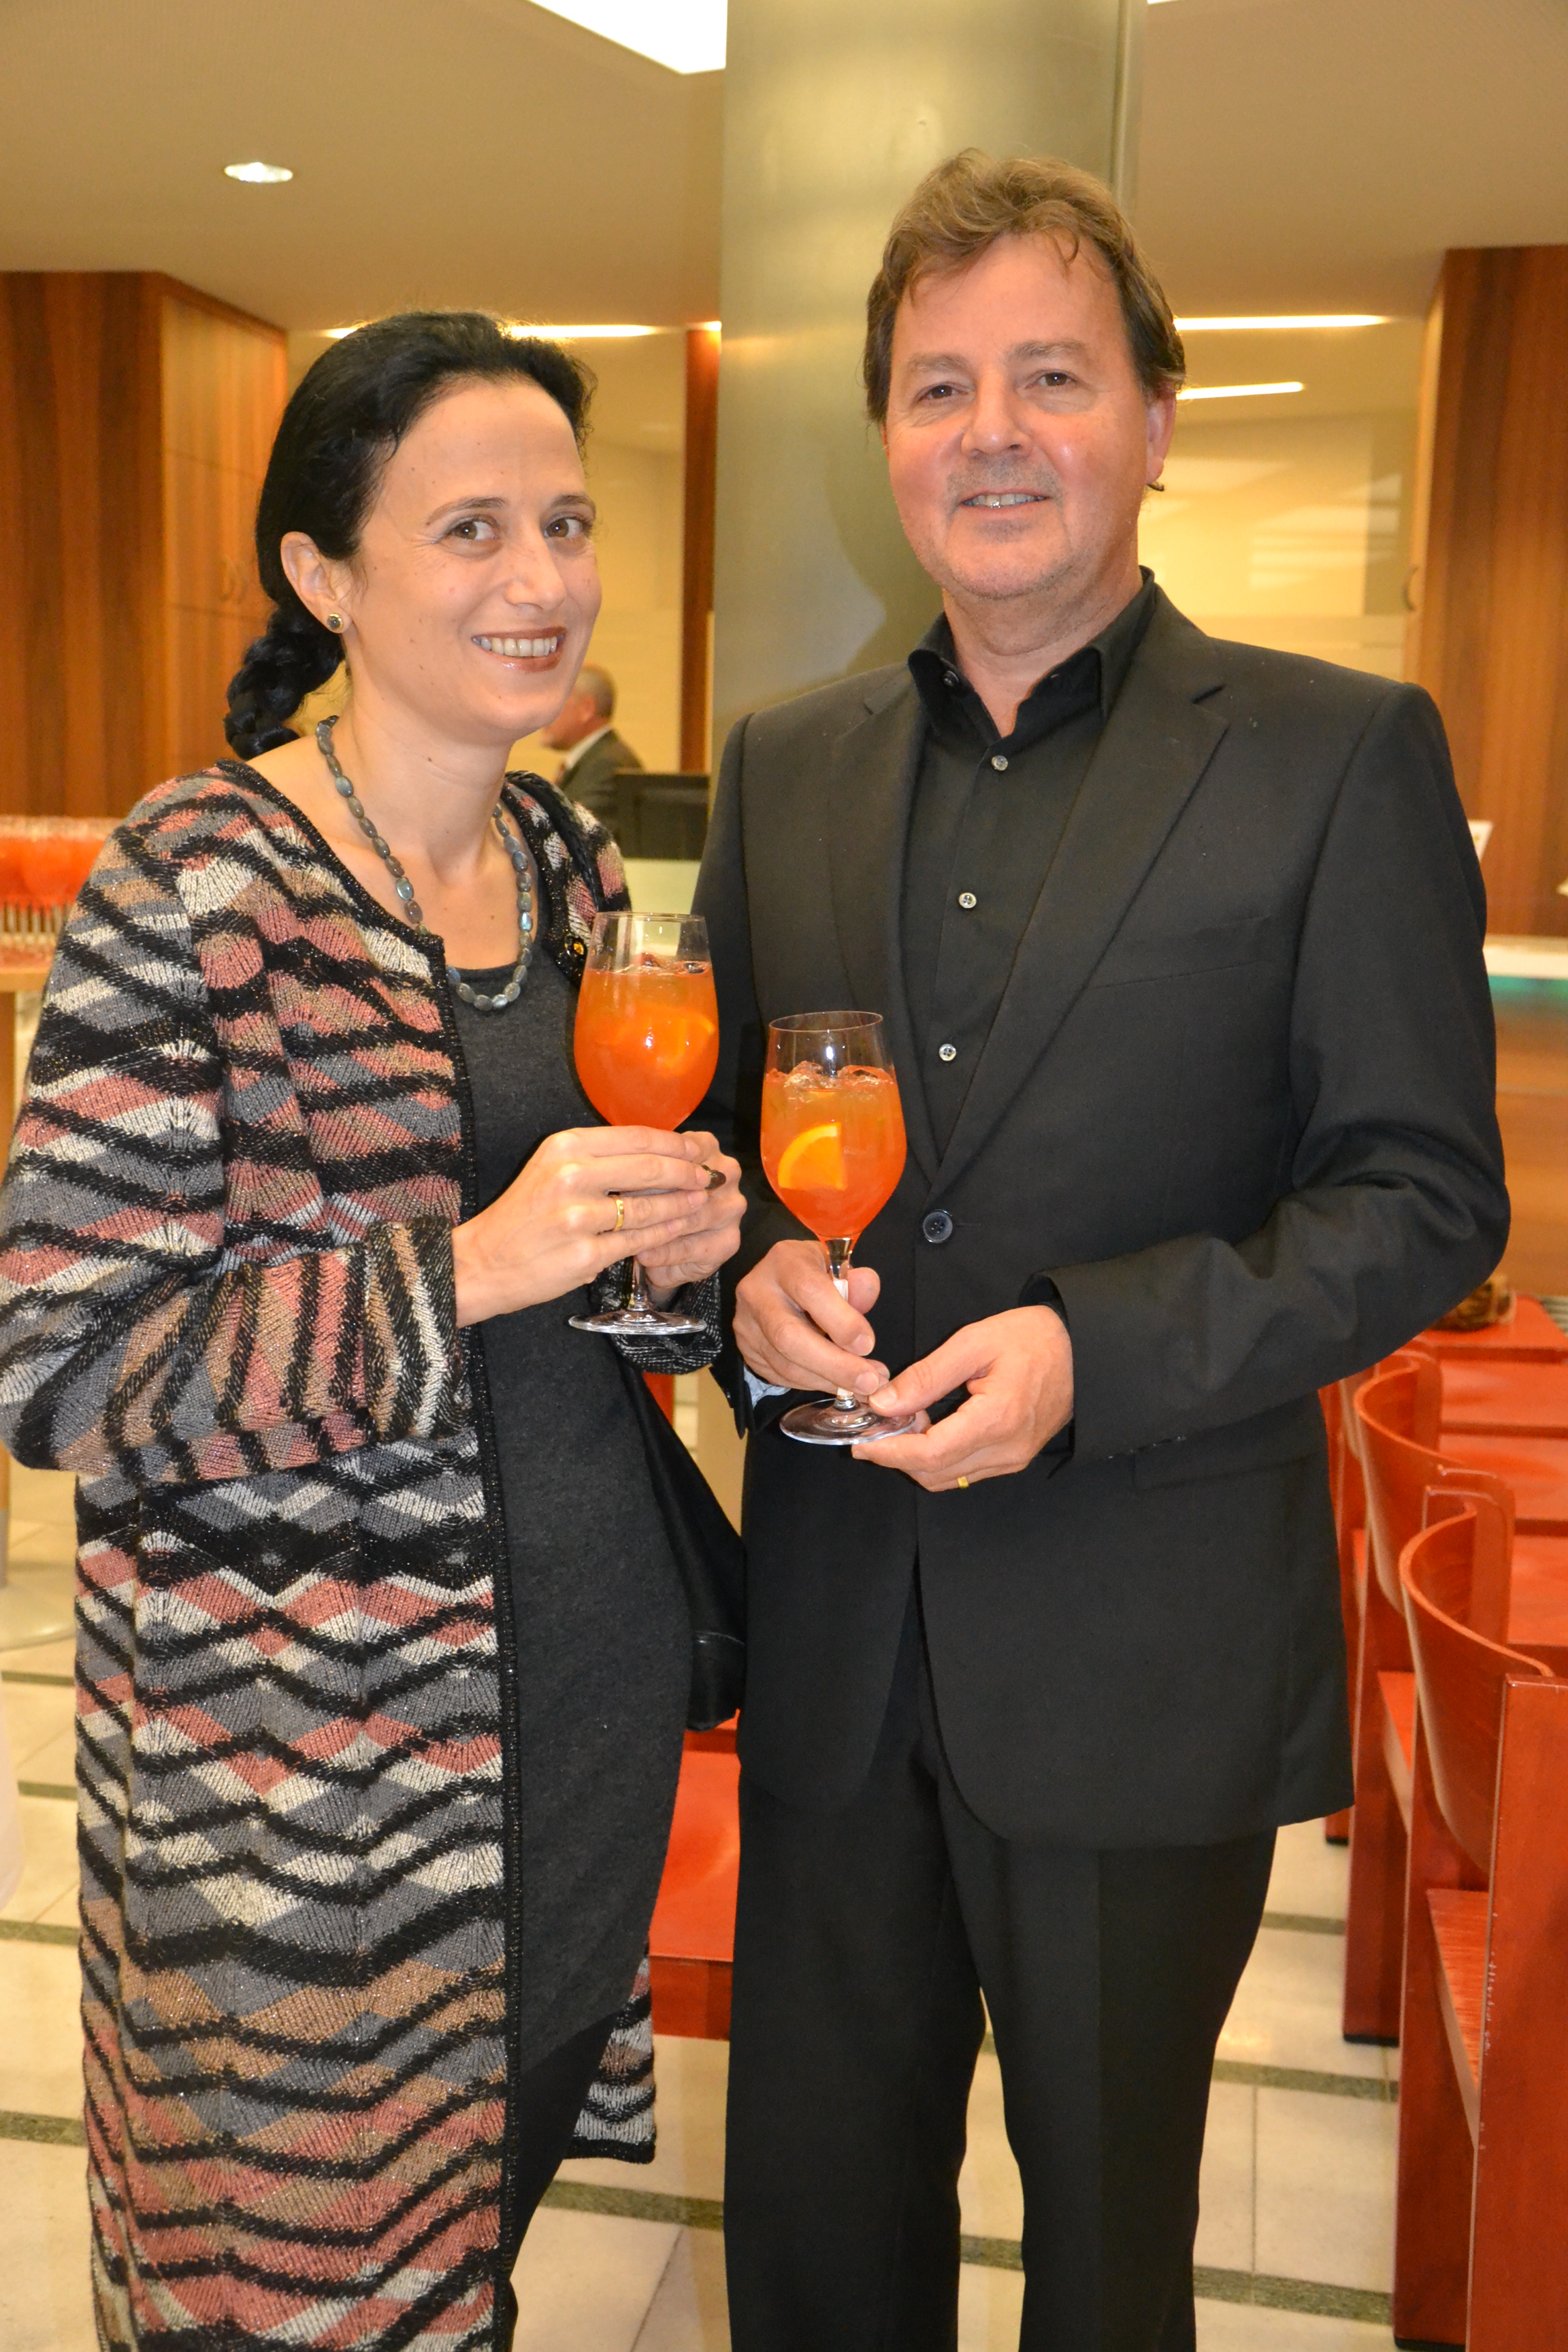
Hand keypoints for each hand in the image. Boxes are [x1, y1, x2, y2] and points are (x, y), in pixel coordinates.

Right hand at [452, 1126, 734, 1326]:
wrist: (484, 1262)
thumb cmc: (524, 1215)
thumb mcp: (551, 1169)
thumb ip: (598, 1157)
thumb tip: (658, 1150)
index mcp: (564, 1146)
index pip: (636, 1136)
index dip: (676, 1143)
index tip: (698, 1149)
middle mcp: (571, 1175)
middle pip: (649, 1166)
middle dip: (688, 1171)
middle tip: (709, 1176)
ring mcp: (578, 1217)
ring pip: (649, 1206)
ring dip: (683, 1204)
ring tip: (701, 1202)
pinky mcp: (586, 1253)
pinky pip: (639, 1240)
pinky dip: (665, 1234)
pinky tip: (679, 1229)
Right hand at [734, 1239, 887, 1396]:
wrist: (778, 1282)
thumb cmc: (816, 1274)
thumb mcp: (840, 1267)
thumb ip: (857, 1283)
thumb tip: (865, 1296)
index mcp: (784, 1262)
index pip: (810, 1290)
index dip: (841, 1321)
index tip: (868, 1345)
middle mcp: (757, 1292)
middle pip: (789, 1336)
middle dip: (834, 1364)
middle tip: (869, 1382)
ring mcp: (746, 1324)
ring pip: (785, 1364)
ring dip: (828, 1380)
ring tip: (862, 1386)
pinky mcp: (747, 1350)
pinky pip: (781, 1376)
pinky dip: (814, 1383)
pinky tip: (838, 1383)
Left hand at [851, 1305, 1072, 1490]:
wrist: (1082, 1350)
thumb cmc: (1031, 1338)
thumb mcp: (973, 1342)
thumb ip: (926, 1376)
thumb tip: (883, 1403)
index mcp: (997, 1419)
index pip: (930, 1454)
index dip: (889, 1452)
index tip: (861, 1441)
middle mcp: (1007, 1450)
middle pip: (935, 1473)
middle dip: (898, 1455)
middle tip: (880, 1423)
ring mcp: (1013, 1460)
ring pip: (948, 1478)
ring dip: (917, 1459)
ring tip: (904, 1420)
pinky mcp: (1014, 1459)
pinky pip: (965, 1472)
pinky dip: (938, 1458)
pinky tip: (929, 1428)